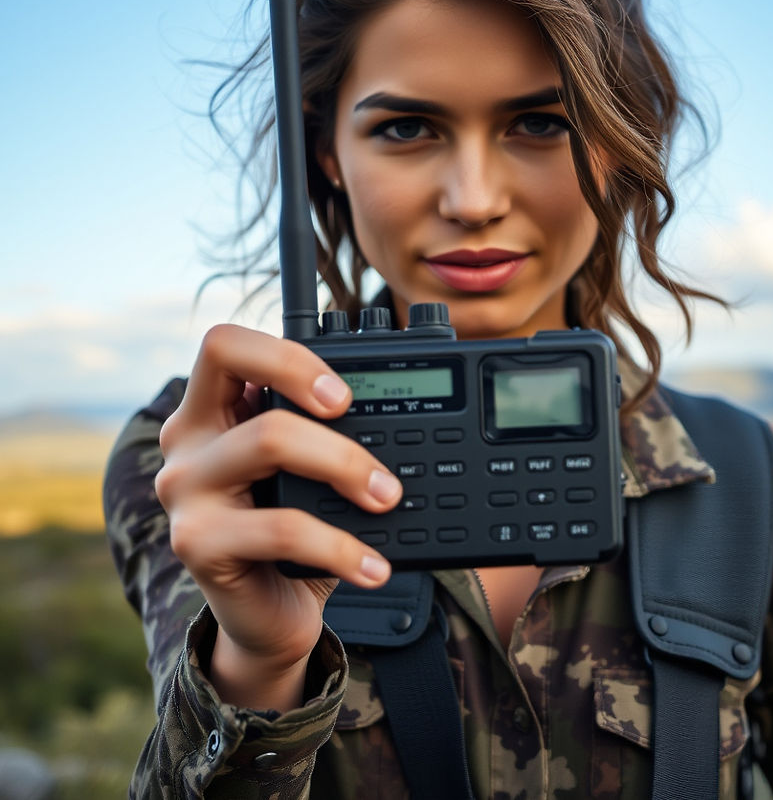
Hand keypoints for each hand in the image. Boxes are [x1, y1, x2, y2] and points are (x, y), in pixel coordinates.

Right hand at [155, 324, 402, 707]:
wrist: (269, 613)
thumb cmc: (296, 526)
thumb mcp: (308, 468)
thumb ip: (326, 429)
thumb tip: (402, 412)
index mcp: (213, 408)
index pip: (224, 343)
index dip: (285, 354)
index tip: (343, 395)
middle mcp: (188, 438)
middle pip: (244, 375)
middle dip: (319, 393)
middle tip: (379, 455)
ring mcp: (185, 489)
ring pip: (268, 440)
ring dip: (345, 464)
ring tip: (388, 498)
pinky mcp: (196, 542)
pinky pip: (281, 528)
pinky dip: (340, 546)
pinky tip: (374, 566)